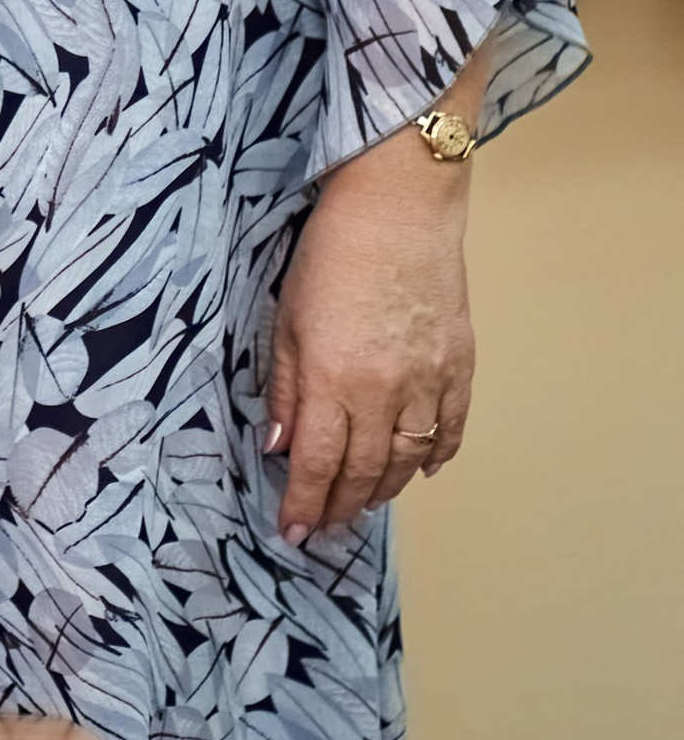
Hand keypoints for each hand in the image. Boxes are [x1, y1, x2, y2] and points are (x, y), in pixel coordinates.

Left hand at [267, 113, 474, 544]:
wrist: (400, 207)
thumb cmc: (331, 253)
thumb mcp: (286, 318)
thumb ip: (284, 387)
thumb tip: (278, 445)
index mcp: (331, 379)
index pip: (316, 464)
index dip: (304, 505)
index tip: (293, 532)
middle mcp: (383, 392)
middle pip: (363, 471)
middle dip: (341, 506)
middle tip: (327, 525)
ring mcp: (428, 381)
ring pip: (408, 460)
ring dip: (384, 489)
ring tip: (364, 503)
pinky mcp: (460, 365)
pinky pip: (451, 429)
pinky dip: (437, 457)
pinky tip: (421, 470)